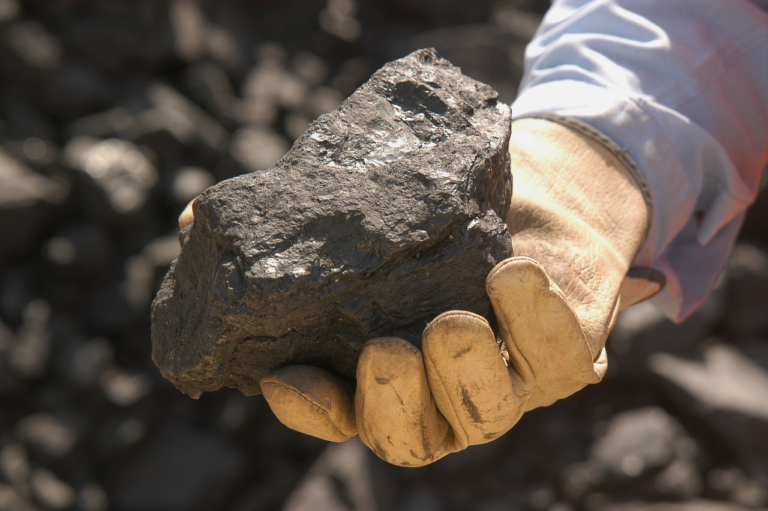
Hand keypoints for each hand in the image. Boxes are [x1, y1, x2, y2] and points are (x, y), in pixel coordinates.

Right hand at [181, 118, 658, 465]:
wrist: (530, 204)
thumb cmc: (434, 221)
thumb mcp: (367, 222)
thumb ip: (295, 230)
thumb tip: (191, 218)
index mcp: (383, 377)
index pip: (338, 415)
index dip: (310, 409)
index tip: (282, 376)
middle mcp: (438, 395)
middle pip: (410, 435)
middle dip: (393, 402)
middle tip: (384, 350)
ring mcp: (501, 384)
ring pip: (484, 413)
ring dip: (463, 373)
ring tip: (451, 321)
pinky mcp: (561, 359)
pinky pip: (557, 359)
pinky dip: (535, 320)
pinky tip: (514, 273)